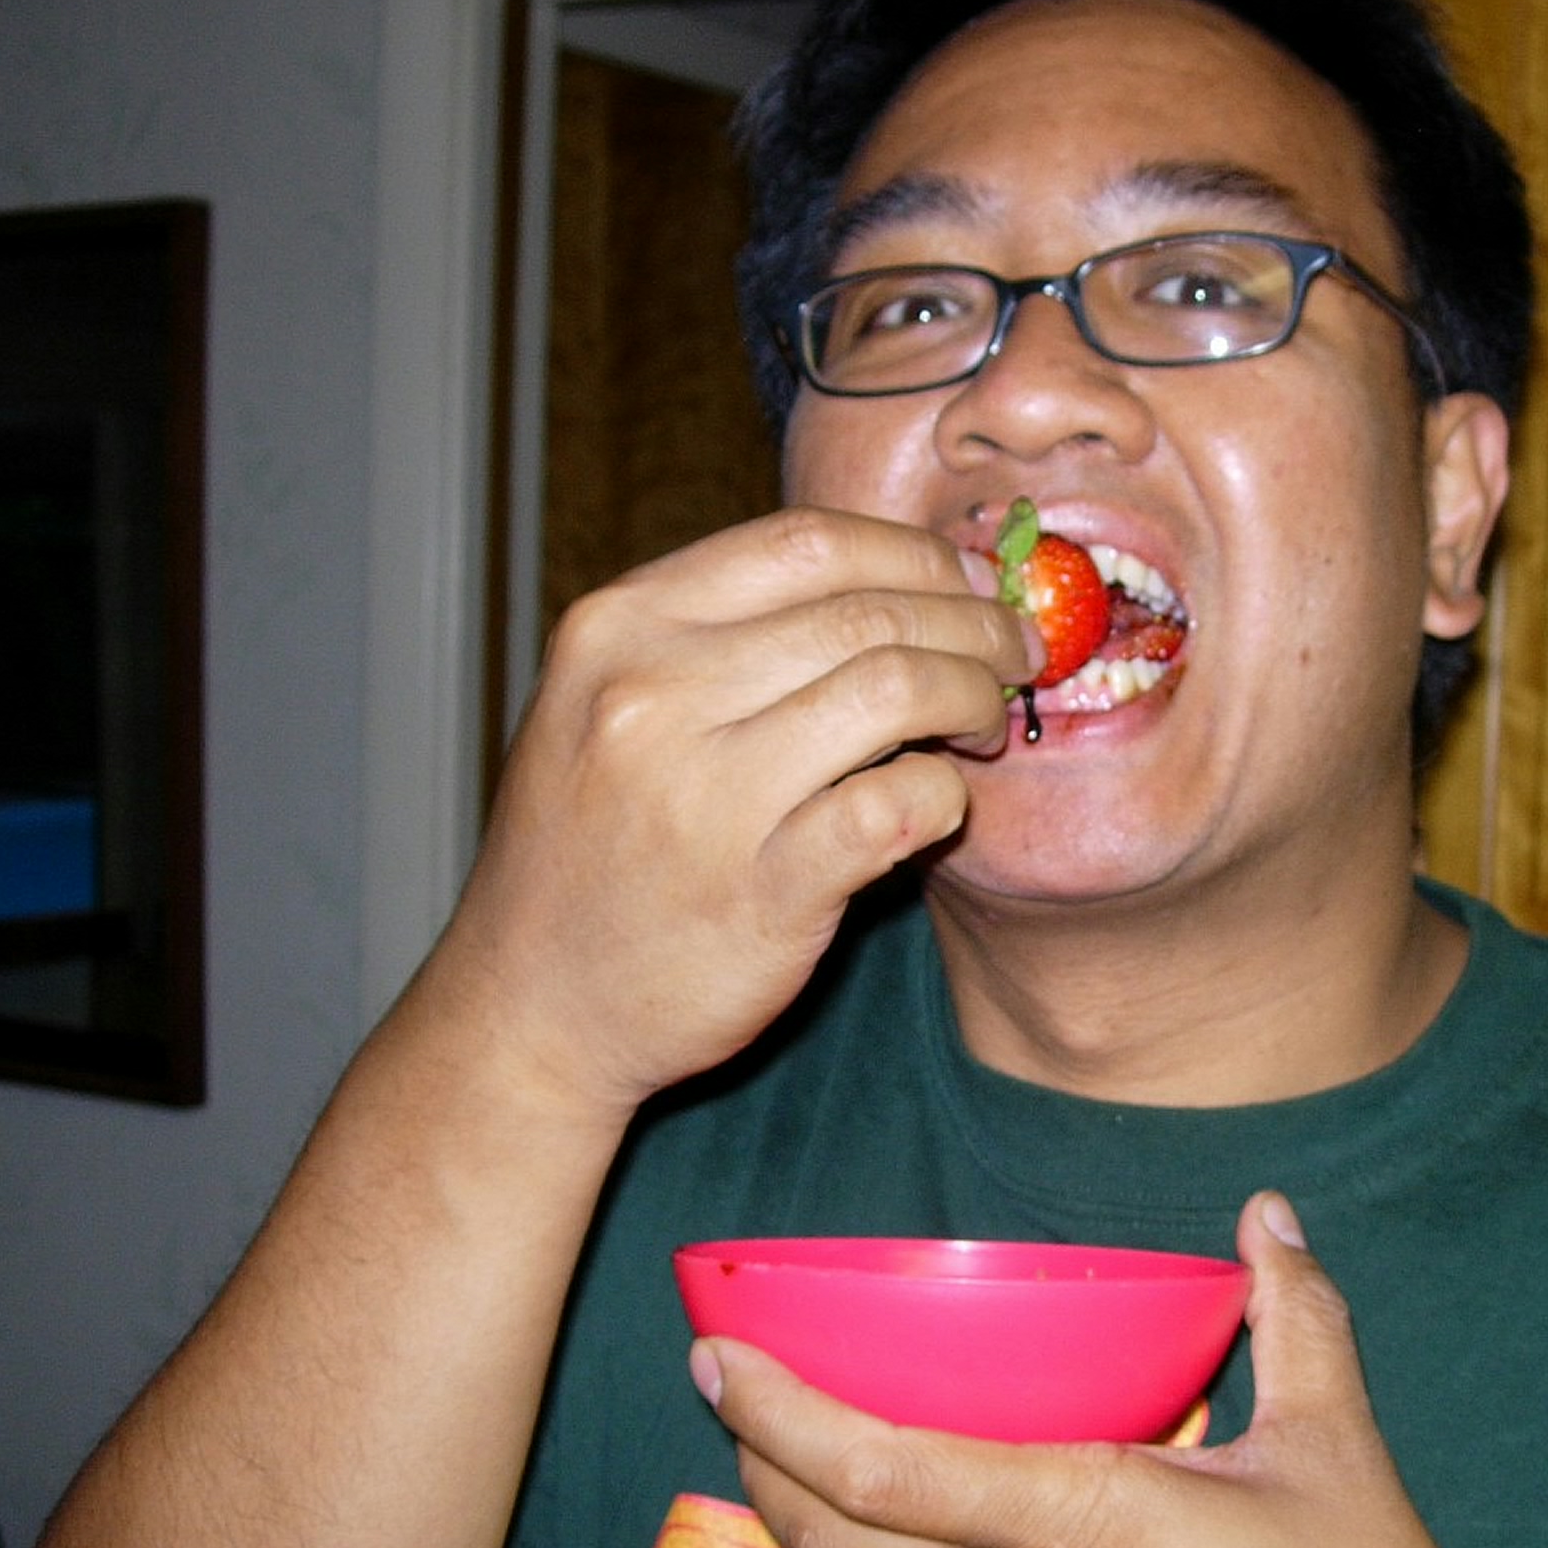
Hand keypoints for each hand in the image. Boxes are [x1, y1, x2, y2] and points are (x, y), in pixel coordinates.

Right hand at [403, 507, 1038, 1130]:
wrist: (532, 1005)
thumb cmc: (593, 845)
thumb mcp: (608, 702)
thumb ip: (723, 636)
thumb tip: (898, 584)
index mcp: (619, 626)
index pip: (807, 542)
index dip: (917, 554)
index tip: (971, 581)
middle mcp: (652, 695)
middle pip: (867, 611)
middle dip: (970, 621)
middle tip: (1015, 650)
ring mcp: (702, 795)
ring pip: (896, 689)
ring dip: (973, 696)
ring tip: (988, 722)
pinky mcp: (758, 891)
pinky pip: (898, 805)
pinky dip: (945, 795)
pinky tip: (943, 805)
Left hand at [698, 1192, 1547, 1547]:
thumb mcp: (1344, 1465)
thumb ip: (1298, 1326)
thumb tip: (1267, 1219)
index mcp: (1078, 1530)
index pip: (877, 1472)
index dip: (778, 1413)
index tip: (715, 1356)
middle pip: (836, 1546)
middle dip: (761, 1464)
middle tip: (731, 1391)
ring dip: (835, 1521)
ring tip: (833, 1445)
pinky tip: (985, 1531)